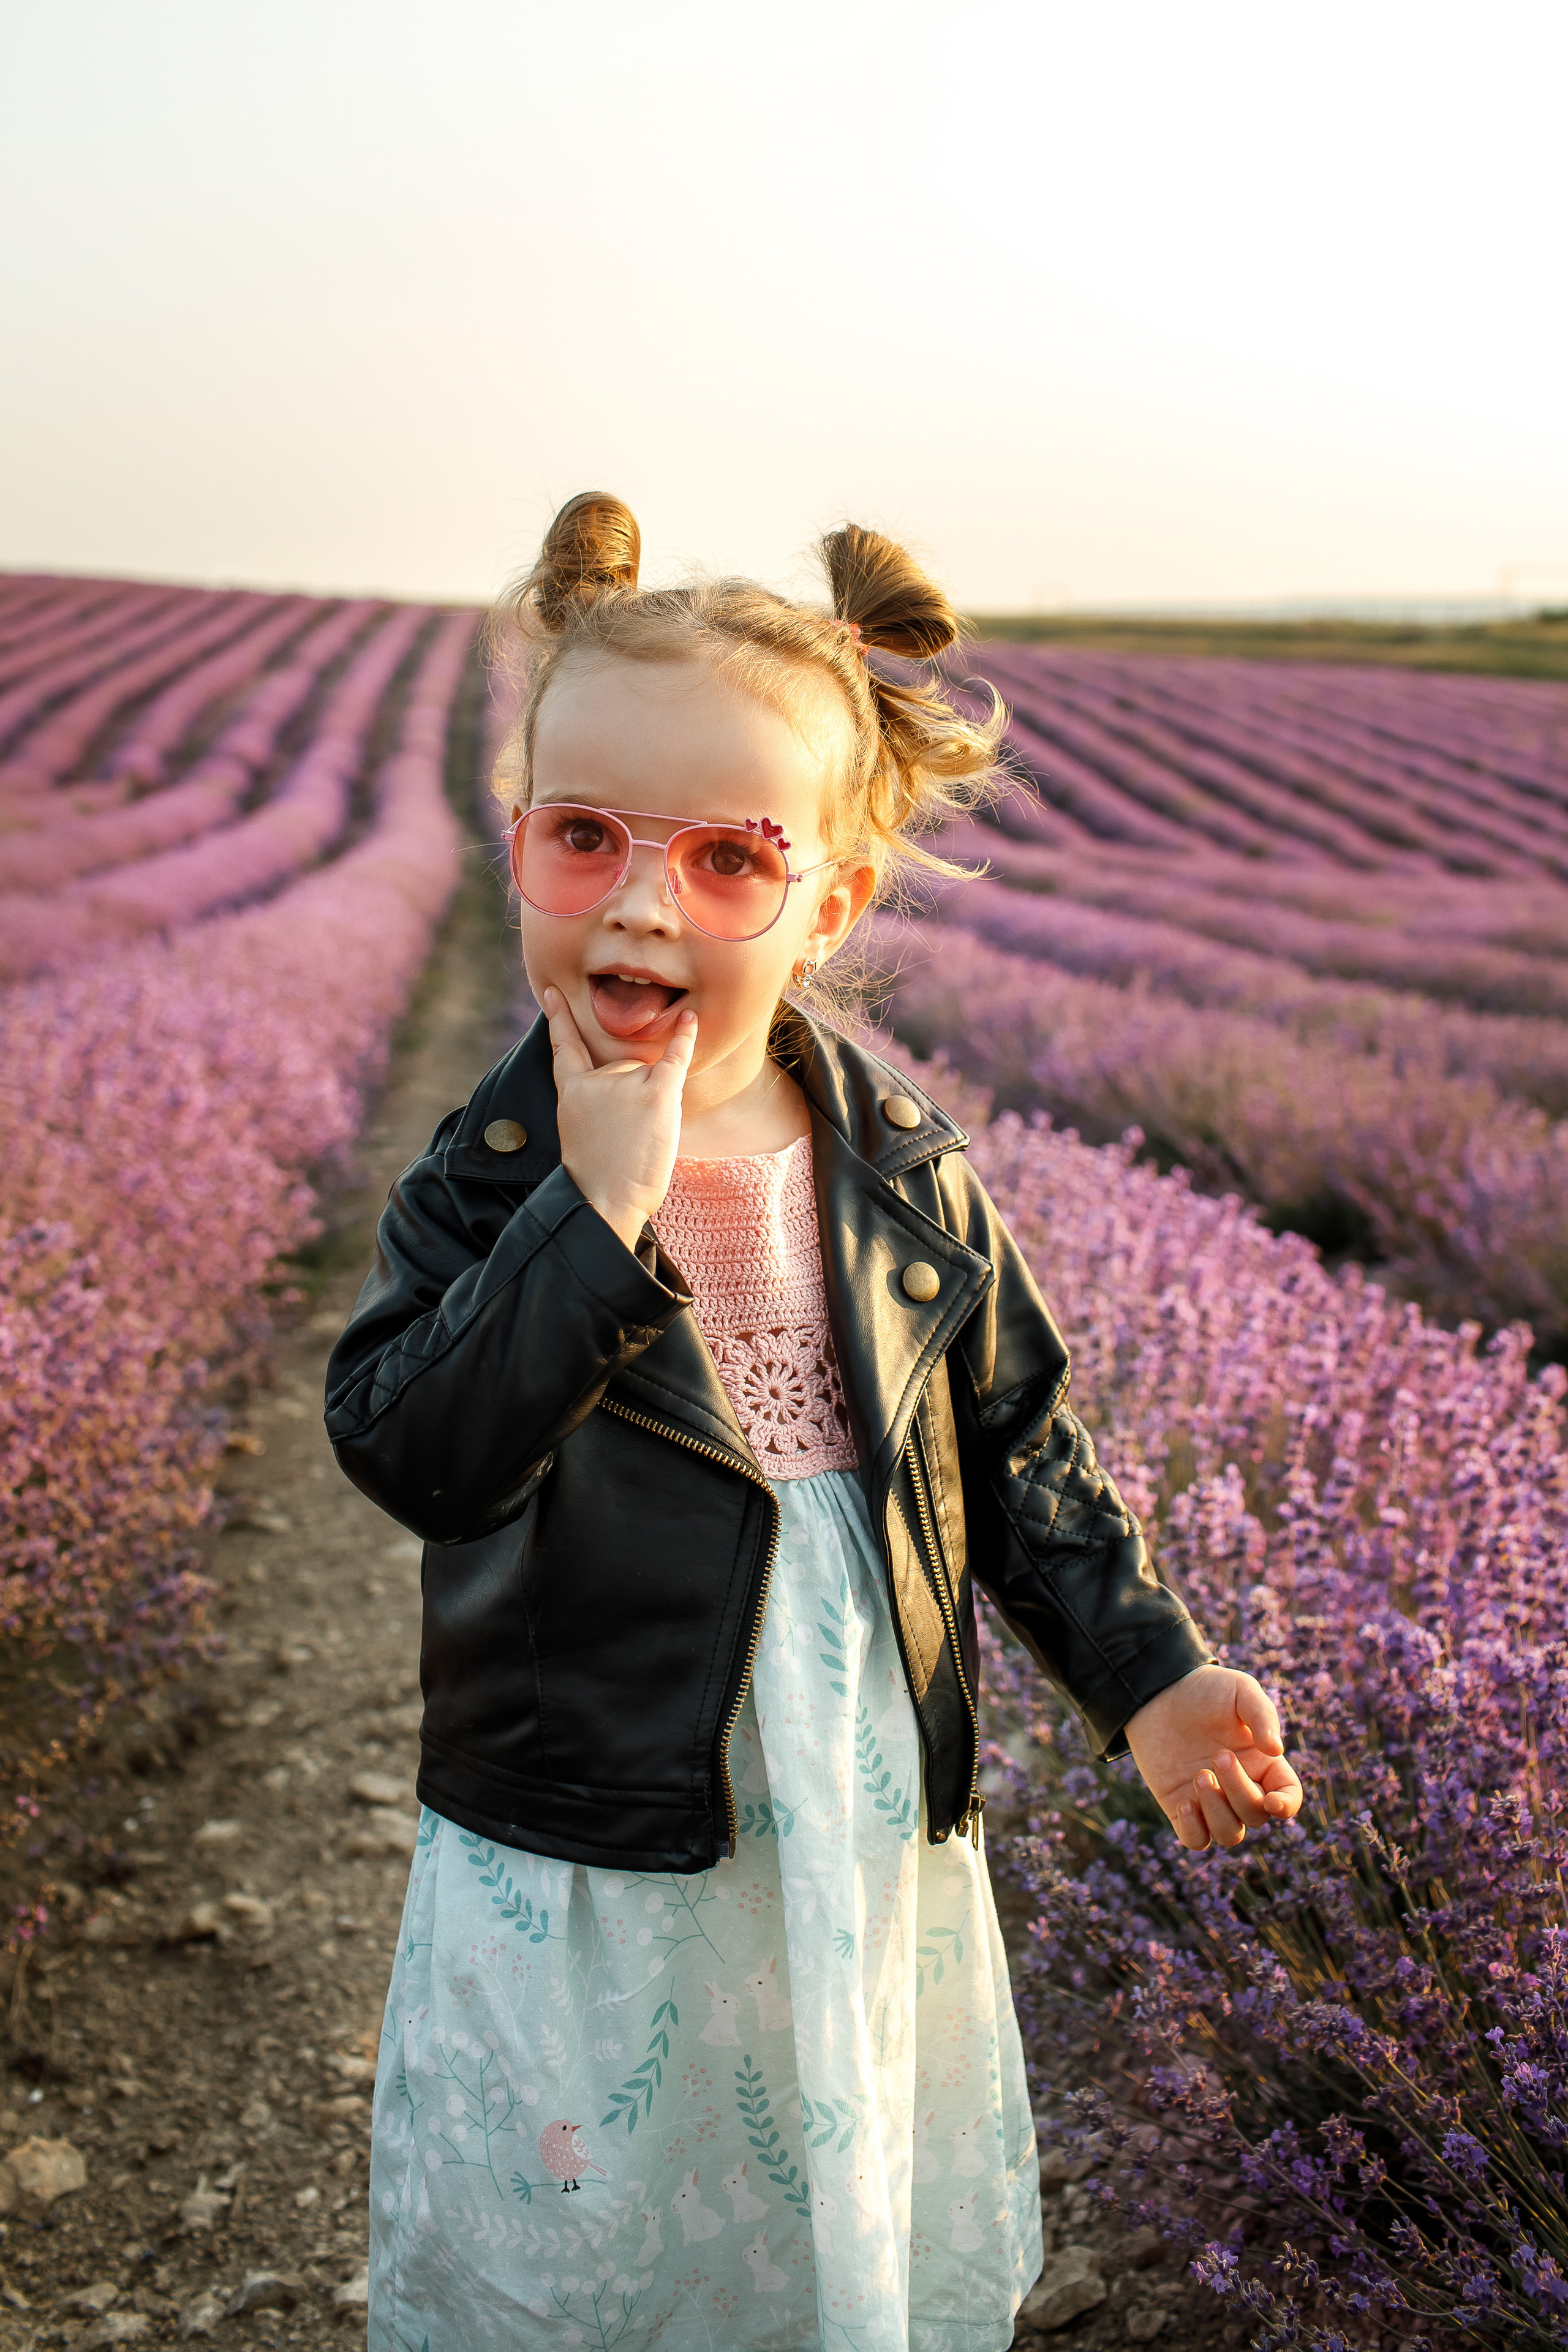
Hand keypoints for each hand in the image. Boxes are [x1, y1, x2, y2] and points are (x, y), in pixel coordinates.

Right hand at [543, 986, 696, 1251]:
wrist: (603, 1200)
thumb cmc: (599, 1179)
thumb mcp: (584, 1134)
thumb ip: (600, 1104)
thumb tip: (640, 1080)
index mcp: (572, 1091)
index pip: (565, 1047)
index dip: (558, 1019)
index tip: (552, 993)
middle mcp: (596, 1079)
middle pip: (626, 1069)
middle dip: (635, 1098)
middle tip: (627, 1141)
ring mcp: (625, 1083)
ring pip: (651, 1075)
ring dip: (655, 1102)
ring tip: (642, 1140)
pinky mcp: (654, 1093)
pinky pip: (674, 1059)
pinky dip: (685, 1039)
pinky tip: (692, 1019)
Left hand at [1123, 1665, 1302, 1850]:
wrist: (1158, 1692)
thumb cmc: (1204, 1690)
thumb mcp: (1239, 1691)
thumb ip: (1262, 1716)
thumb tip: (1276, 1749)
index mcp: (1263, 1763)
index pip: (1288, 1797)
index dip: (1286, 1806)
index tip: (1271, 1801)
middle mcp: (1241, 1787)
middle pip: (1255, 1815)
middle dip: (1238, 1790)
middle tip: (1218, 1755)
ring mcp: (1211, 1801)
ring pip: (1230, 1834)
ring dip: (1217, 1811)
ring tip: (1199, 1775)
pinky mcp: (1180, 1808)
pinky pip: (1196, 1841)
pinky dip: (1194, 1830)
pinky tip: (1185, 1802)